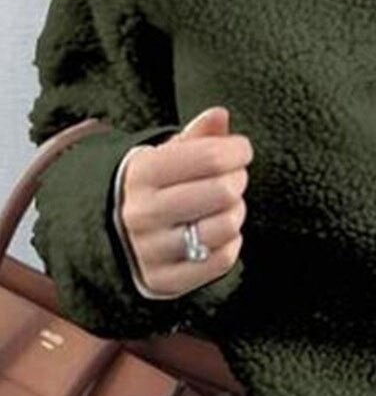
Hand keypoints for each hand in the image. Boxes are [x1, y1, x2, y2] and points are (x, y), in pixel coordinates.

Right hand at [120, 106, 253, 297]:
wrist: (116, 237)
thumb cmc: (155, 188)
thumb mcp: (166, 155)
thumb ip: (197, 135)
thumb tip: (219, 115)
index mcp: (141, 174)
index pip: (211, 156)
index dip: (238, 151)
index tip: (240, 151)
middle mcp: (142, 213)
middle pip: (223, 191)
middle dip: (238, 180)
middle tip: (233, 179)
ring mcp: (152, 250)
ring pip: (226, 226)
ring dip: (236, 212)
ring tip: (225, 206)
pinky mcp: (166, 280)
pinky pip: (222, 259)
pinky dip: (231, 243)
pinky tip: (219, 233)